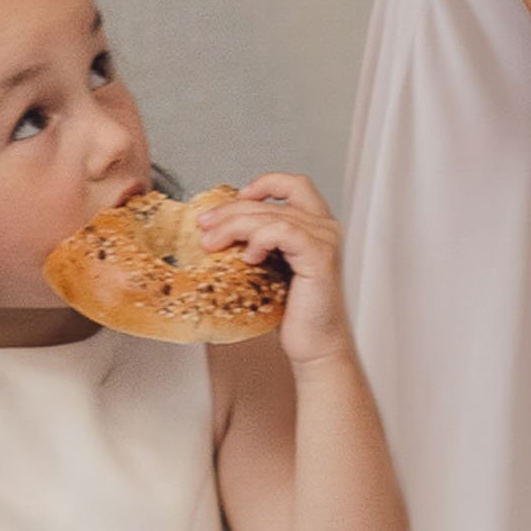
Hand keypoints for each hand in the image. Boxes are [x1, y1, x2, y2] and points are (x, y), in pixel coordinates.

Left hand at [195, 174, 353, 370]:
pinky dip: (259, 239)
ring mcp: (325, 240)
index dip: (264, 183)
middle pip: (272, 202)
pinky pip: (283, 232)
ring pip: (272, 215)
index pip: (294, 184)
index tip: (236, 198)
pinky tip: (248, 257)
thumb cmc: (293, 314)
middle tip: (204, 226)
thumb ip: (257, 244)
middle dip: (231, 211)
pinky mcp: (320, 257)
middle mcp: (325, 228)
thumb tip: (216, 229)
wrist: (315, 347)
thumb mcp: (270, 269)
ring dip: (235, 225)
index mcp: (316, 226)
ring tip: (213, 243)